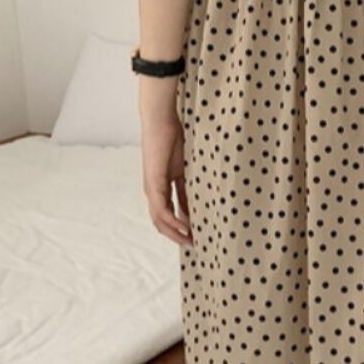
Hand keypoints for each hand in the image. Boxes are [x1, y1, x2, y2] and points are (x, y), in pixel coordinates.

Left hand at [141, 114, 192, 246]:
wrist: (161, 119)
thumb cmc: (175, 133)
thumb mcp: (188, 162)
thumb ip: (195, 178)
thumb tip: (211, 190)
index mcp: (164, 183)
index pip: (173, 210)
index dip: (185, 223)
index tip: (199, 233)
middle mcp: (155, 189)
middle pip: (164, 220)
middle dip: (179, 234)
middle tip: (196, 244)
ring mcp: (152, 188)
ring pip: (160, 220)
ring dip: (175, 233)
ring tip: (192, 241)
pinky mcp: (153, 184)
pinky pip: (162, 210)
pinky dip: (173, 221)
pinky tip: (186, 227)